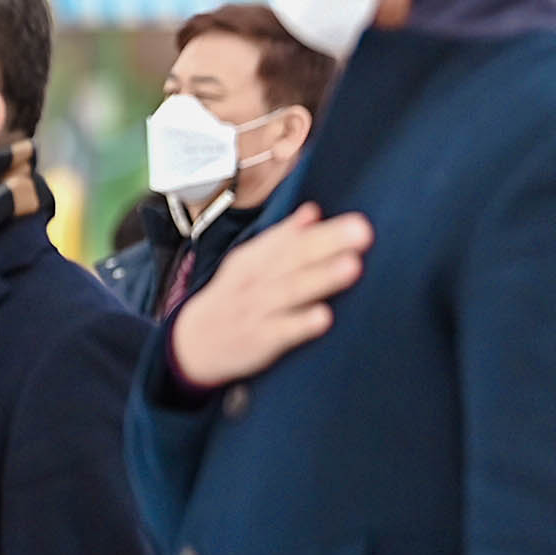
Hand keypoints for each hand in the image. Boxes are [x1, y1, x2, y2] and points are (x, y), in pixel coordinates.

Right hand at [171, 204, 372, 387]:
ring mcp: (257, 310)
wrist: (192, 342)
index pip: (292, 239)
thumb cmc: (234, 296)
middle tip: (363, 233)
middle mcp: (256, 280)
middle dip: (328, 245)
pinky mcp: (259, 340)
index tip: (359, 221)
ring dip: (321, 278)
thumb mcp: (249, 262)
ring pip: (291, 291)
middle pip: (294, 259)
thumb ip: (283, 238)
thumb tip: (313, 211)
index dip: (325, 231)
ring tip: (352, 266)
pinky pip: (280, 331)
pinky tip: (324, 317)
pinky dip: (301, 324)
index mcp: (255, 258)